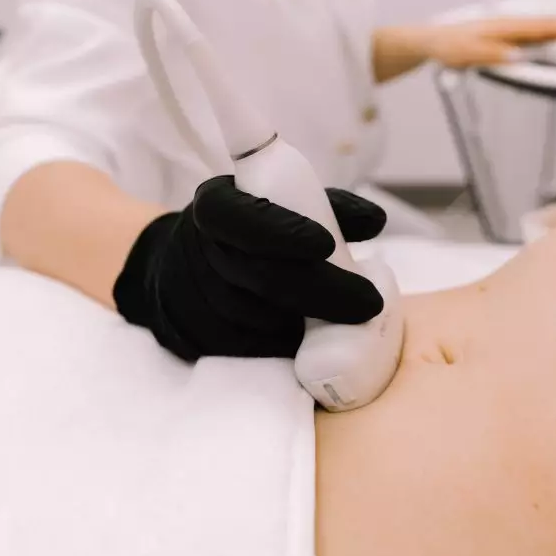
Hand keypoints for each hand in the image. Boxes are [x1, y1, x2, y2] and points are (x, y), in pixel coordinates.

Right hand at [113, 176, 386, 361]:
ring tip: (351, 323)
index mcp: (217, 207)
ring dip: (308, 324)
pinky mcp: (197, 339)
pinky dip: (286, 348)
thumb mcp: (277, 206)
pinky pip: (247, 349)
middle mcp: (199, 250)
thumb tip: (377, 221)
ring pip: (258, 318)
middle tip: (369, 303)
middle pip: (260, 276)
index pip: (242, 218)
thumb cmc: (246, 232)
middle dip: (320, 291)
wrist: (178, 269)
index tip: (327, 244)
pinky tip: (317, 344)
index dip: (283, 231)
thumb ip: (328, 208)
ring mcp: (193, 298)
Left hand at [423, 15, 555, 68]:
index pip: (536, 27)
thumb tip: (516, 55)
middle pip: (540, 25)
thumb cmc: (448, 46)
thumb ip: (492, 53)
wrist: (431, 41)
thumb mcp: (467, 53)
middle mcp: (506, 25)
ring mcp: (504, 29)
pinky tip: (547, 34)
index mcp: (501, 27)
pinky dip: (541, 32)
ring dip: (552, 27)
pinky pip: (527, 33)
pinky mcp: (502, 36)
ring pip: (535, 27)